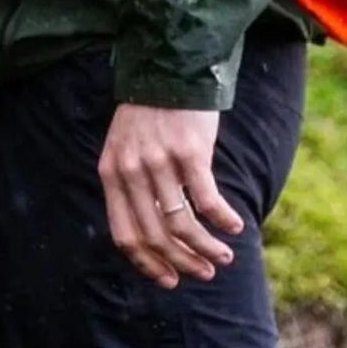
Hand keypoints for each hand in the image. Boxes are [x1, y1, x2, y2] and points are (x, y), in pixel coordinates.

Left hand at [99, 104, 245, 288]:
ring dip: (205, 248)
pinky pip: (207, 200)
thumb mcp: (125, 147)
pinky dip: (222, 220)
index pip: (125, 234)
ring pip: (182, 225)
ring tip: (223, 257)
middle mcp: (132, 172)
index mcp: (112, 173)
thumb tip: (151, 231)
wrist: (169, 68)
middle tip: (204, 273)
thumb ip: (130, 183)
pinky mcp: (189, 152)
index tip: (169, 280)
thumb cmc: (149, 112)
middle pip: (155, 236)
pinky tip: (234, 226)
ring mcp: (160, 162)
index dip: (148, 263)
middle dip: (182, 262)